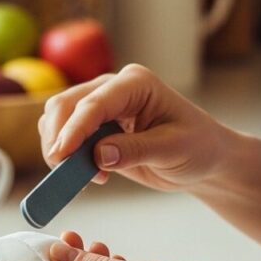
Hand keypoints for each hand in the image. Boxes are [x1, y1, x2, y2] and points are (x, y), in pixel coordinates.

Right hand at [38, 64, 226, 192]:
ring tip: (91, 177)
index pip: (94, 103)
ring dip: (61, 149)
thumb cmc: (198, 146)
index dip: (73, 130)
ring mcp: (101, 105)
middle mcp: (113, 88)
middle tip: (67, 174)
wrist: (203, 158)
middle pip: (65, 105)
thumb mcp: (173, 150)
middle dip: (59, 139)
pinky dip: (67, 156)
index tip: (60, 156)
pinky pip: (65, 136)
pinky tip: (93, 174)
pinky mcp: (95, 126)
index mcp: (136, 83)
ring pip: (58, 118)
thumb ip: (136, 151)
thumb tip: (98, 155)